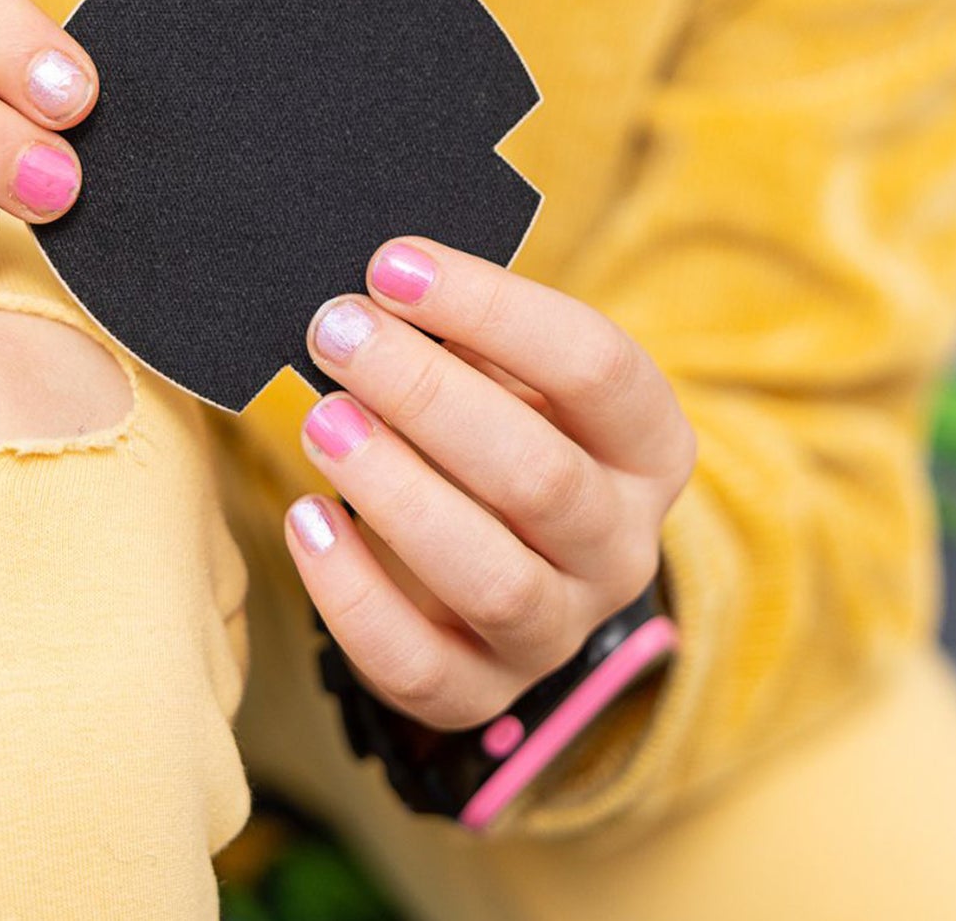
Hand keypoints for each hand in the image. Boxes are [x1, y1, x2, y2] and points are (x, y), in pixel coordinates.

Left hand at [284, 237, 694, 731]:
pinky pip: (420, 668)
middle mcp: (621, 545)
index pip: (596, 366)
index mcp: (648, 445)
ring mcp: (559, 629)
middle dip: (425, 393)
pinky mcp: (482, 692)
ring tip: (323, 420)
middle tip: (336, 331)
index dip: (492, 308)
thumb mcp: (505, 370)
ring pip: (493, 579)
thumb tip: (378, 283)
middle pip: (540, 475)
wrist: (502, 548)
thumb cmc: (497, 425)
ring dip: (397, 492)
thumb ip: (461, 330)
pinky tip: (307, 520)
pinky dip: (354, 596)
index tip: (391, 264)